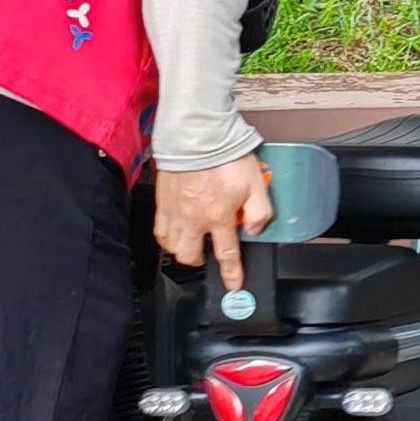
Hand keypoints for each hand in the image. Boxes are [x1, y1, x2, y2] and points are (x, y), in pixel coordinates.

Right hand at [155, 154, 276, 294]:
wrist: (197, 136)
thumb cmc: (226, 156)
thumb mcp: (257, 184)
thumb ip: (260, 212)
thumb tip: (255, 230)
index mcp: (219, 217)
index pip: (227, 254)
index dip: (232, 273)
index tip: (233, 285)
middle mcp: (194, 219)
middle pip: (191, 256)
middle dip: (200, 261)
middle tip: (208, 254)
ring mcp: (175, 212)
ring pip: (172, 247)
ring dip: (182, 250)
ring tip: (192, 243)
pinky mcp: (162, 202)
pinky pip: (159, 230)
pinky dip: (166, 237)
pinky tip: (174, 231)